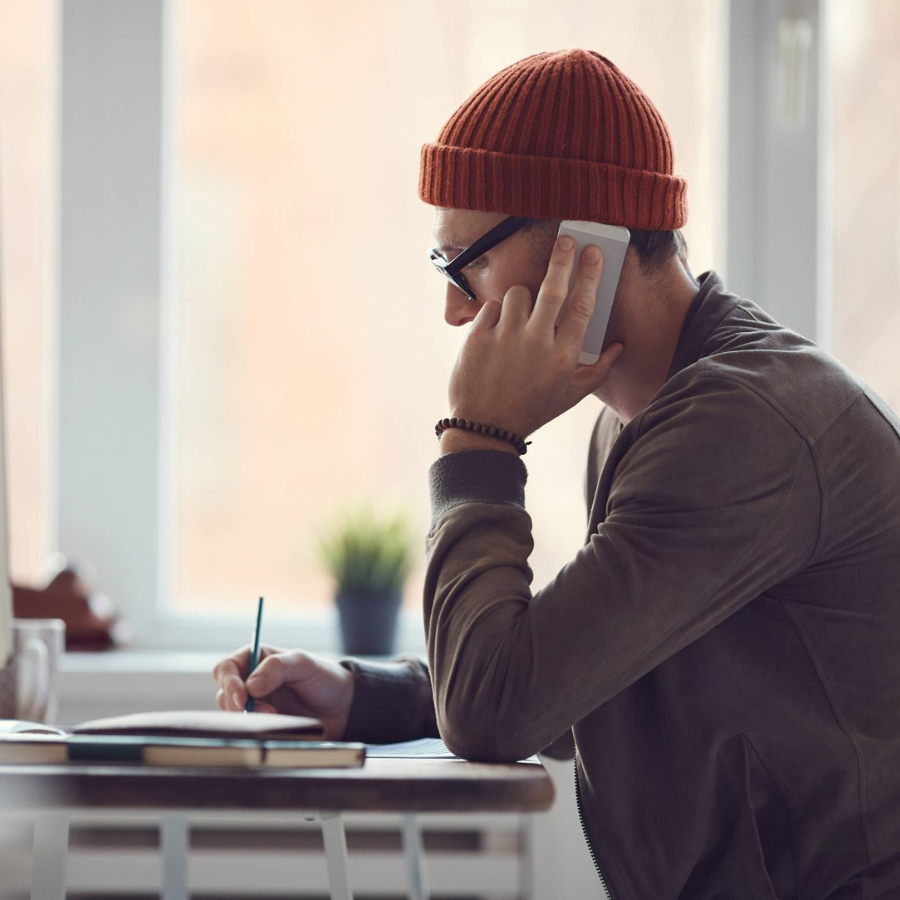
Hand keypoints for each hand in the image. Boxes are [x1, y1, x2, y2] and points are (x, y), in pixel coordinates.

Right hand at [212, 644, 355, 740]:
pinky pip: (246, 726)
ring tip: (276, 716)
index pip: (227, 666)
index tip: (243, 697)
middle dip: (237, 702)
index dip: (229, 681)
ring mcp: (256, 703)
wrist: (343, 708)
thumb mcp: (305, 665)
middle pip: (224, 690)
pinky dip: (255, 727)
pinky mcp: (262, 723)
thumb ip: (278, 668)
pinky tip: (274, 725)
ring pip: (232, 711)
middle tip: (262, 711)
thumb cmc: (325, 679)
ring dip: (249, 716)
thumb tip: (250, 686)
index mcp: (259, 658)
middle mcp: (252, 679)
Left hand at [447, 237, 623, 438]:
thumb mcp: (570, 396)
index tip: (593, 253)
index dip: (590, 275)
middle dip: (563, 259)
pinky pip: (491, 306)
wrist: (485, 427)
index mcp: (564, 356)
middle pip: (553, 288)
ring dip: (521, 300)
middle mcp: (536, 343)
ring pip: (518, 294)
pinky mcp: (477, 337)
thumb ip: (599, 370)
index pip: (582, 306)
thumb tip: (619, 345)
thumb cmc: (532, 409)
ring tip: (519, 322)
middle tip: (568, 239)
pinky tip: (497, 335)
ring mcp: (505, 339)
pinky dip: (496, 314)